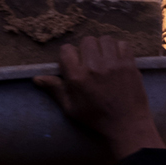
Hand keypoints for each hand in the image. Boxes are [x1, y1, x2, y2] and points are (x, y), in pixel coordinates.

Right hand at [34, 33, 164, 158]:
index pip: (66, 50)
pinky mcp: (129, 64)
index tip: (74, 63)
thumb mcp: (71, 108)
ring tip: (105, 59)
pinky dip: (119, 50)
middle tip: (91, 62)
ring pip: (104, 39)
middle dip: (86, 49)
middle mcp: (94, 67)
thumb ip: (55, 90)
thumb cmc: (96, 118)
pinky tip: (118, 61)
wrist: (126, 125)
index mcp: (77, 77)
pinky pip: (123, 44)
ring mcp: (113, 64)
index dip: (69, 55)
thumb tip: (37, 78)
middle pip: (86, 41)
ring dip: (103, 47)